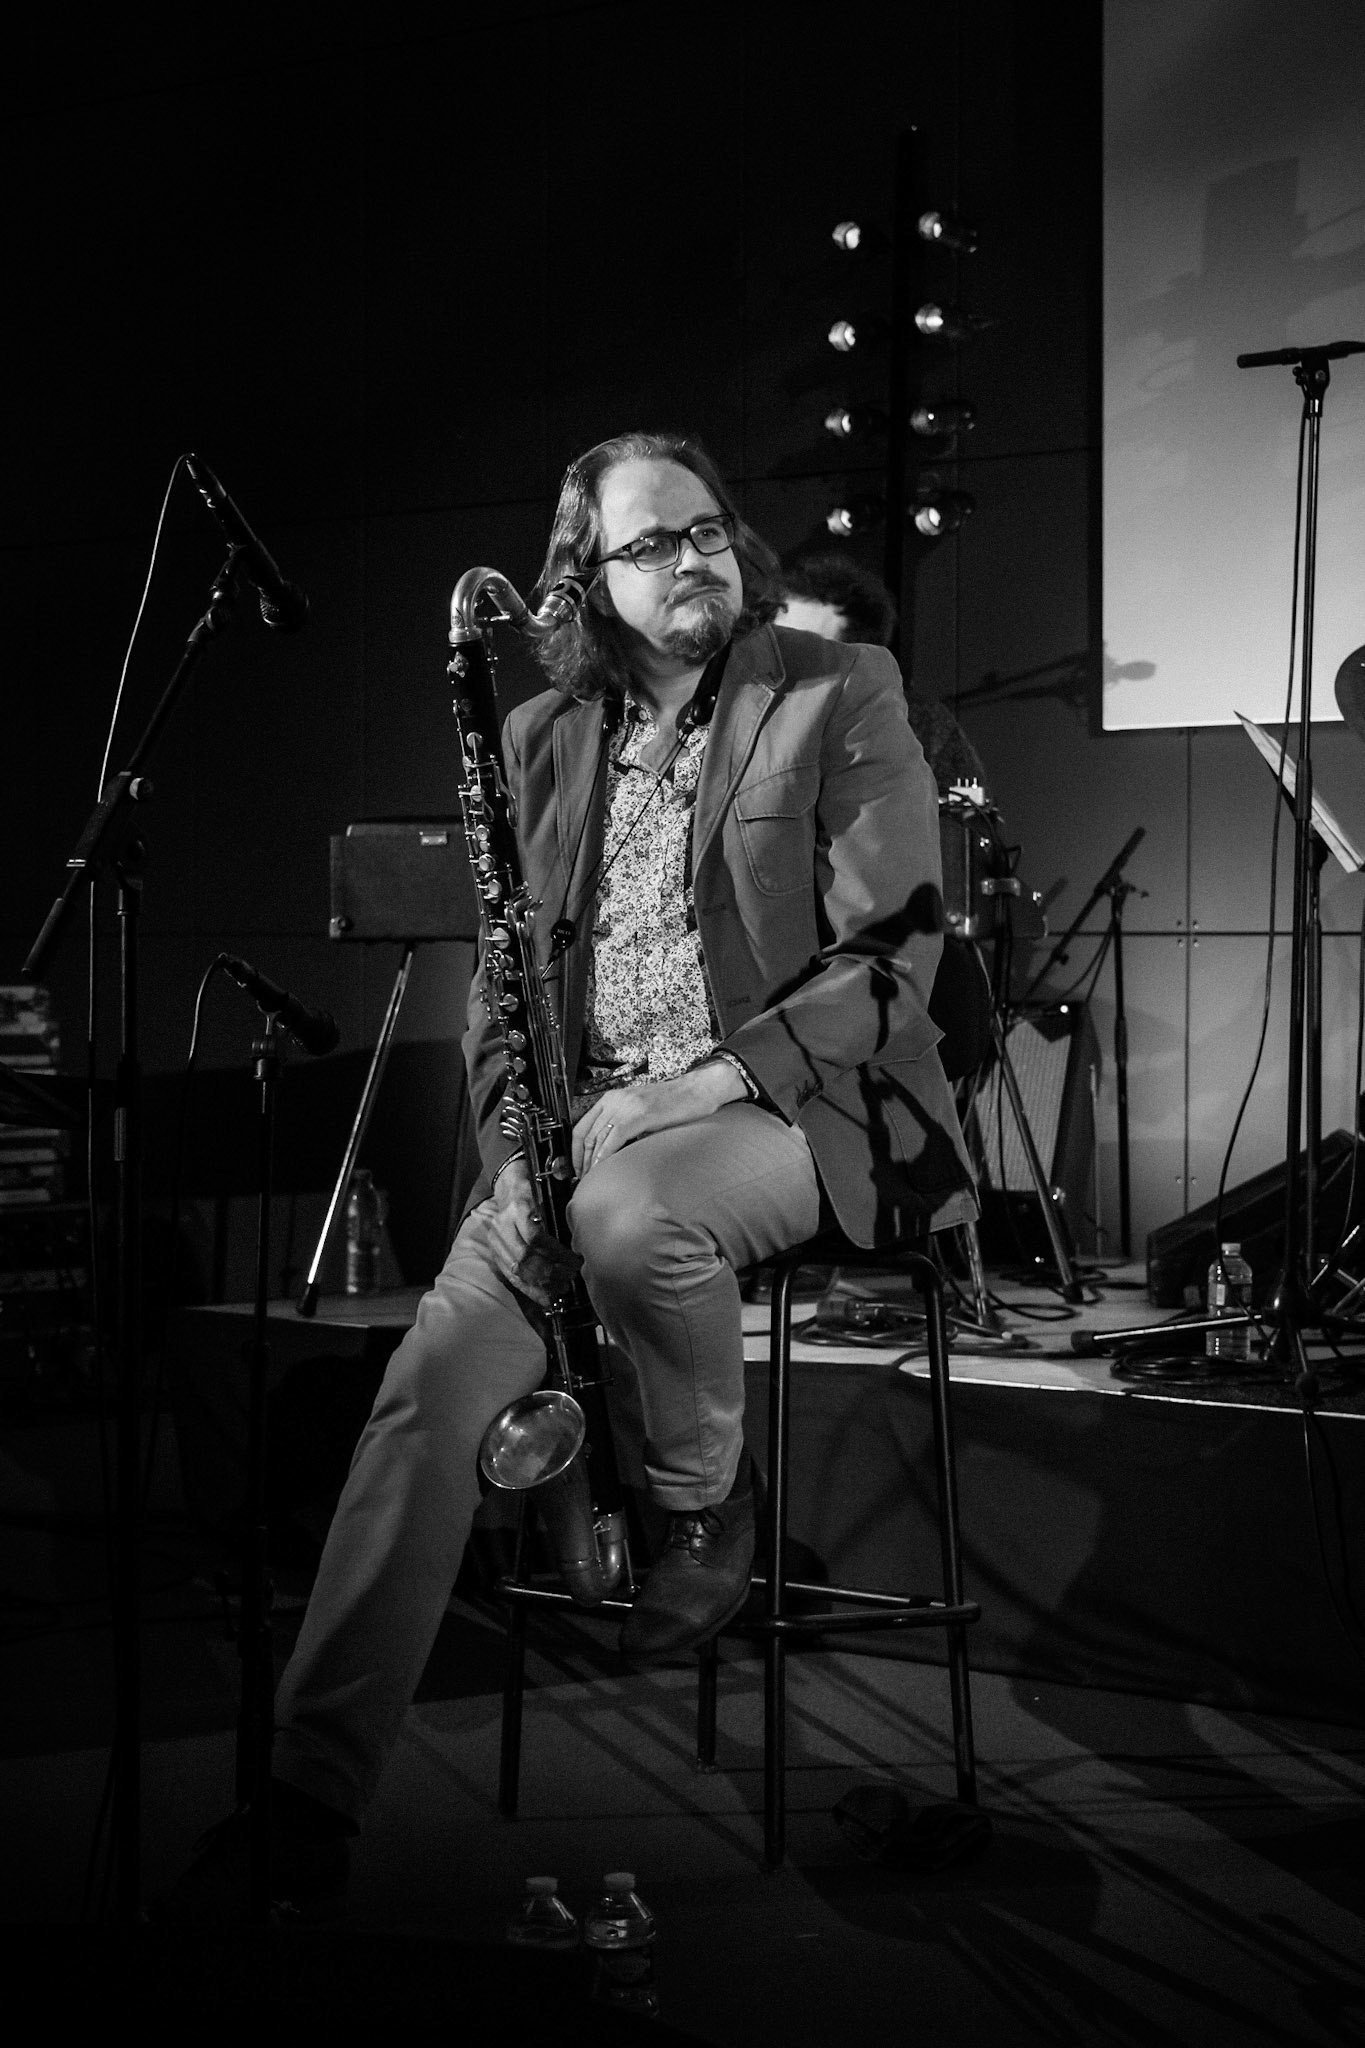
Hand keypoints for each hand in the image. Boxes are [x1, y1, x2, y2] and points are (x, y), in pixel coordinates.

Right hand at [471, 1157, 581, 1306]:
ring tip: (563, 1287)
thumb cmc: (535, 1183)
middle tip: (572, 1275)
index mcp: (518, 1205)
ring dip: (542, 1283)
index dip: (557, 1252)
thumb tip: (583, 1219)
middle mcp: (503, 1224)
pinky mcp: (495, 1251)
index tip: (576, 1258)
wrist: (508, 1181)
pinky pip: (511, 1276)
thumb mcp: (548, 1185)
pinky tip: (547, 1298)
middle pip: (525, 1257)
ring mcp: (496, 1239)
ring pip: (517, 1269)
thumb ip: (562, 1200)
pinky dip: (530, 1290)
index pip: (535, 1236)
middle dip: (551, 1271)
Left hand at [572, 1060, 747, 1174]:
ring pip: (596, 1139)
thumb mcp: (641, 1111)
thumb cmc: (674, 1103)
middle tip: (581, 1179)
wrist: (698, 1090)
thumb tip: (610, 1150)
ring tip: (591, 1180)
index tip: (577, 1168)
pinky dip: (604, 1156)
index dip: (574, 1151)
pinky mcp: (638, 1115)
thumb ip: (624, 1124)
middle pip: (585, 1135)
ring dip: (591, 1163)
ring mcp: (625, 1106)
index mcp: (611, 1098)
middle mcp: (613, 1100)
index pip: (580, 1126)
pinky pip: (613, 1139)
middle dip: (580, 1161)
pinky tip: (602, 1169)